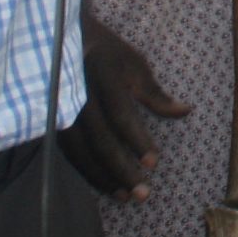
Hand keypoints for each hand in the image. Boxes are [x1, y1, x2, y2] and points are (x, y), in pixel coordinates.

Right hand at [60, 8, 190, 201]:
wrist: (64, 40)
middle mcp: (79, 95)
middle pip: (101, 140)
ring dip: (104, 177)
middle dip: (122, 169)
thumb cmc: (107, 53)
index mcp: (103, 76)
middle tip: (143, 193)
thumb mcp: (134, 64)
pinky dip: (87, 172)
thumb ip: (155, 93)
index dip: (136, 140)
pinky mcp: (52, 123)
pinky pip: (70, 153)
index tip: (153, 163)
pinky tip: (104, 186)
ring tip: (127, 196)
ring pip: (82, 152)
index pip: (120, 114)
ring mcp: (61, 110)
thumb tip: (185, 112)